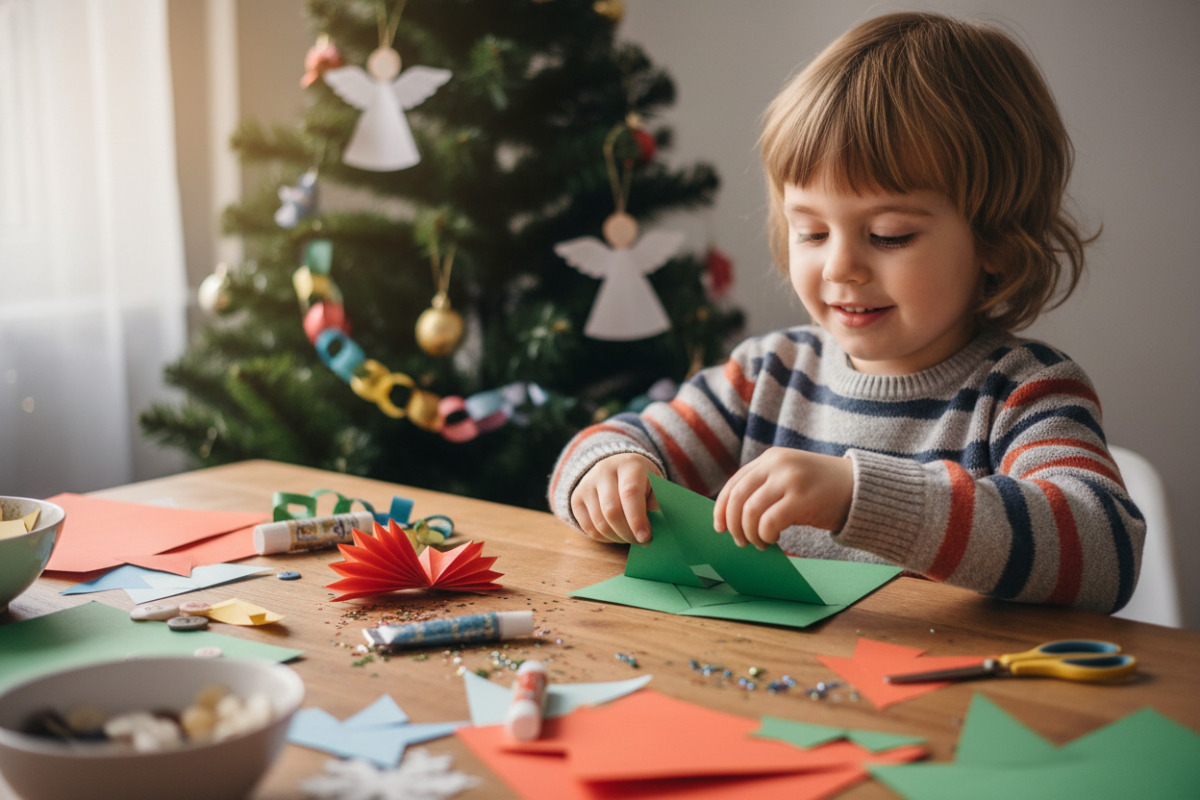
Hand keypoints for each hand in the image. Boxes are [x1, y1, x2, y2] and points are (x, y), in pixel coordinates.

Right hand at [570, 454, 661, 544]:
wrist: (617, 468)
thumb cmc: (643, 481)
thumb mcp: (657, 486)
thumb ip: (658, 504)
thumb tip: (658, 527)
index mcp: (629, 464)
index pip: (630, 493)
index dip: (637, 518)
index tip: (646, 537)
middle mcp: (604, 471)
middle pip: (612, 511)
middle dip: (628, 533)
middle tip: (642, 542)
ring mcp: (587, 484)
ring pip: (600, 523)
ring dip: (618, 537)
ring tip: (631, 537)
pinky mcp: (576, 498)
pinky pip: (588, 528)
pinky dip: (605, 538)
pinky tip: (617, 533)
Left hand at [713, 447, 853, 549]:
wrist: (862, 489)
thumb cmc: (823, 490)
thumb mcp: (791, 477)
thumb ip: (766, 487)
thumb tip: (734, 515)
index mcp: (771, 458)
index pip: (735, 483)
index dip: (722, 508)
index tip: (720, 527)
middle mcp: (777, 465)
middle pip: (737, 498)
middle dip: (733, 524)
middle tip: (740, 541)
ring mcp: (790, 480)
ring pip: (750, 512)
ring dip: (749, 533)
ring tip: (760, 543)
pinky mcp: (802, 499)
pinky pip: (769, 522)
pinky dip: (765, 535)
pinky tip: (773, 540)